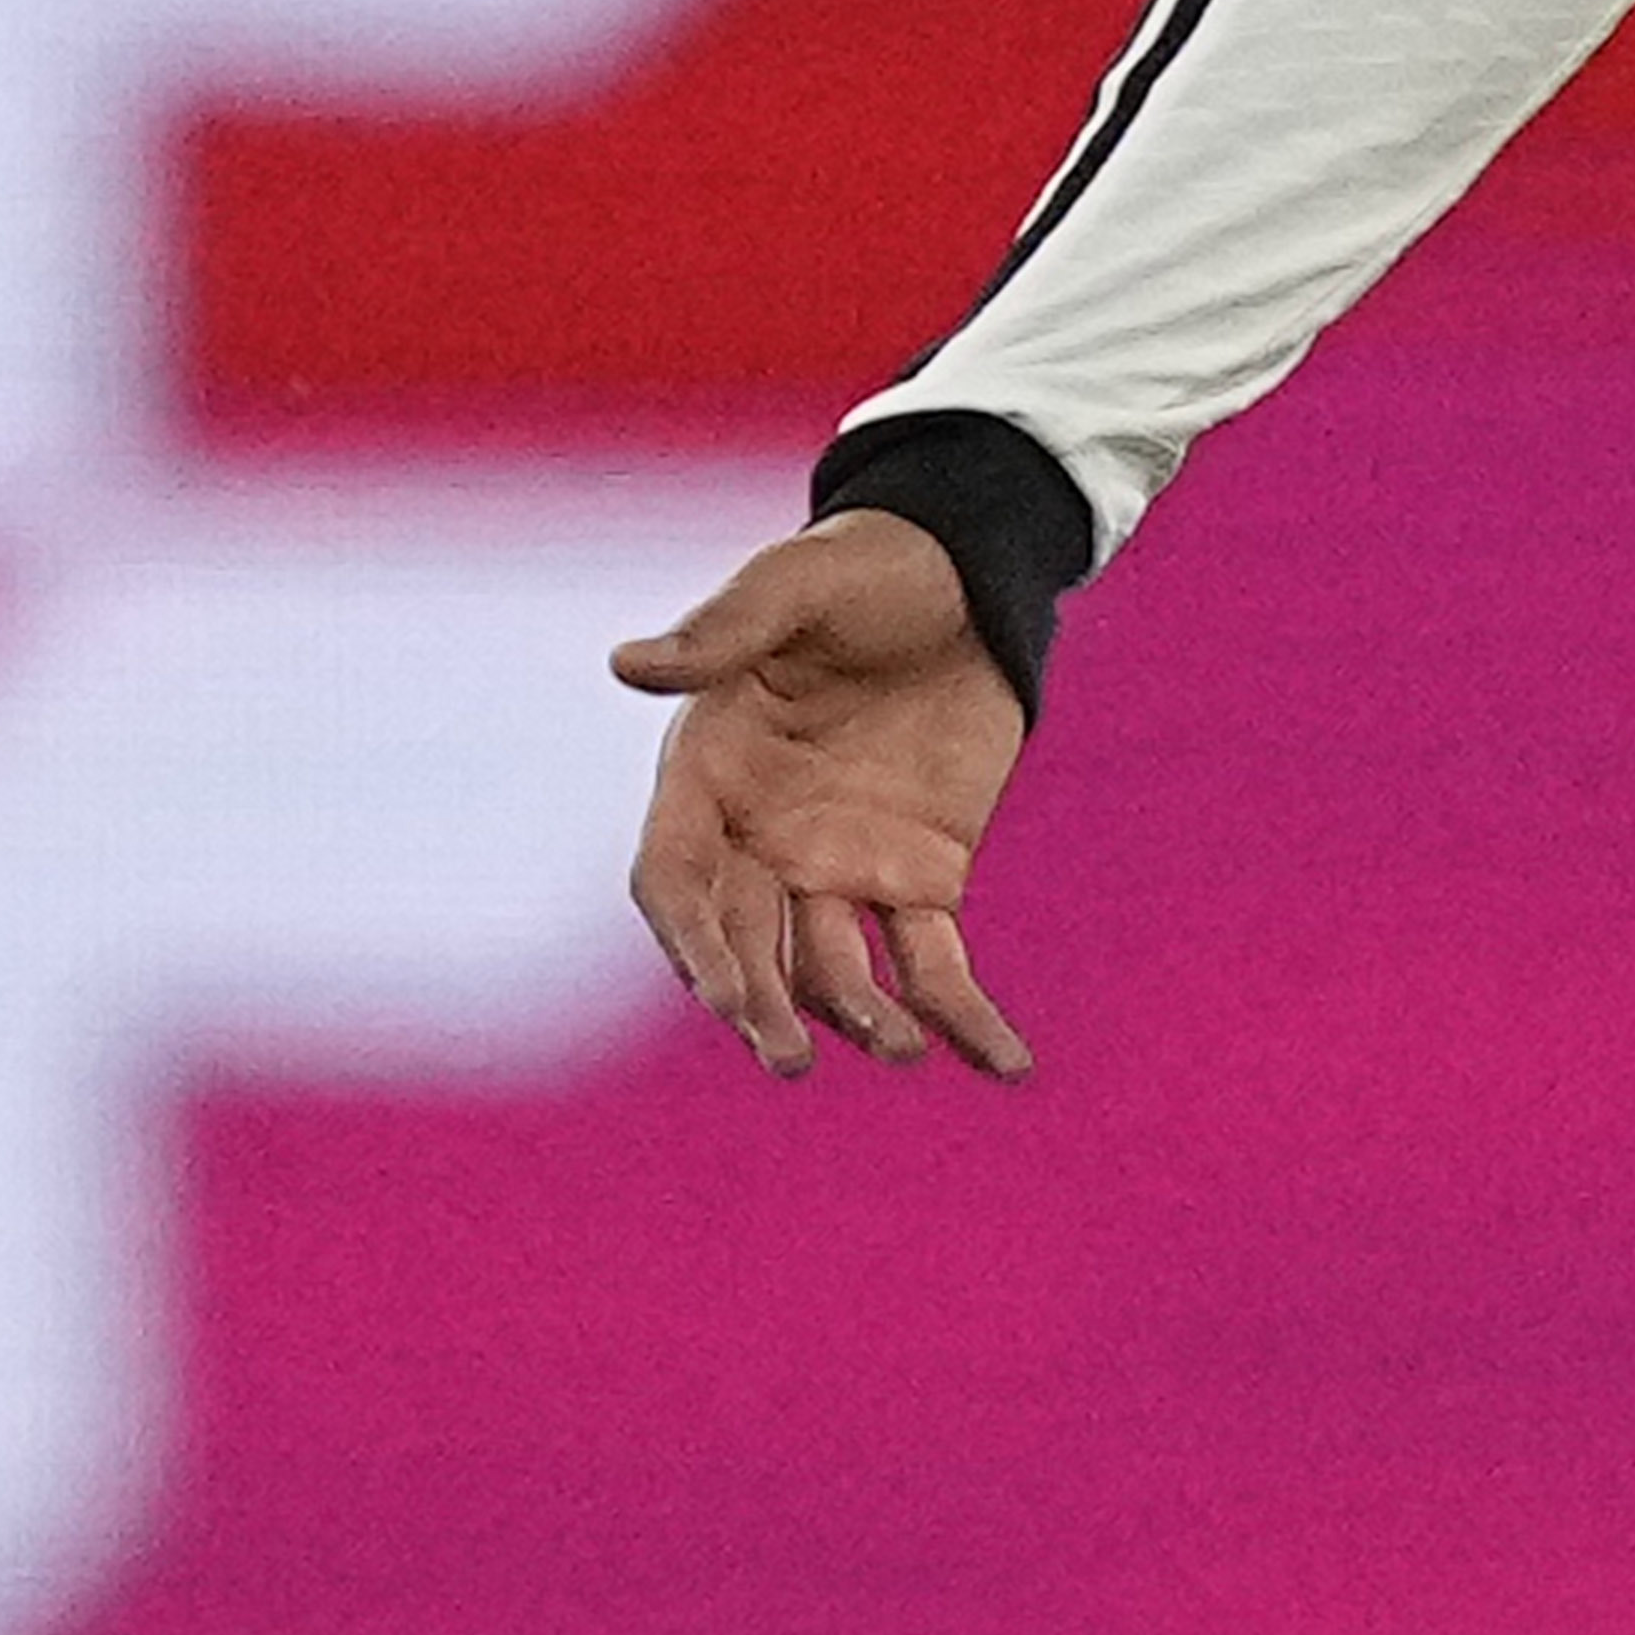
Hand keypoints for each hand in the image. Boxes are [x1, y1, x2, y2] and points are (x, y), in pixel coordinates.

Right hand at [614, 514, 1034, 1084]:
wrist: (963, 572)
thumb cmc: (862, 569)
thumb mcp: (797, 584)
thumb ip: (726, 633)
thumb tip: (629, 665)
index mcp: (706, 776)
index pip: (676, 881)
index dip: (692, 941)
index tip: (722, 993)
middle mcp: (760, 839)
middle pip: (747, 943)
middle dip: (762, 1005)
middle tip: (787, 1060)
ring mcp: (839, 866)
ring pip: (834, 967)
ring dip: (858, 1018)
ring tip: (899, 1050)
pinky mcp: (922, 875)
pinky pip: (934, 964)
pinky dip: (964, 1017)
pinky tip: (1004, 1066)